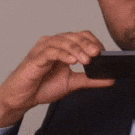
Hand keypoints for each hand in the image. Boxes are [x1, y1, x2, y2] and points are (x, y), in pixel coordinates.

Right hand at [0, 31, 114, 127]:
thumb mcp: (73, 83)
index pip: (81, 36)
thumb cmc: (43, 86)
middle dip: (87, 45)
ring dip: (77, 50)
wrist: (23, 98)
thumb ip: (91, 80)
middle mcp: (53, 44)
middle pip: (74, 36)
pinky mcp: (35, 57)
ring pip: (63, 42)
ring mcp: (43, 49)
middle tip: (98, 54)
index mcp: (63, 47)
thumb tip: (111, 80)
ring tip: (86, 60)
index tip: (103, 53)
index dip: (93, 42)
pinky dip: (63, 55)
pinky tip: (72, 61)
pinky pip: (51, 51)